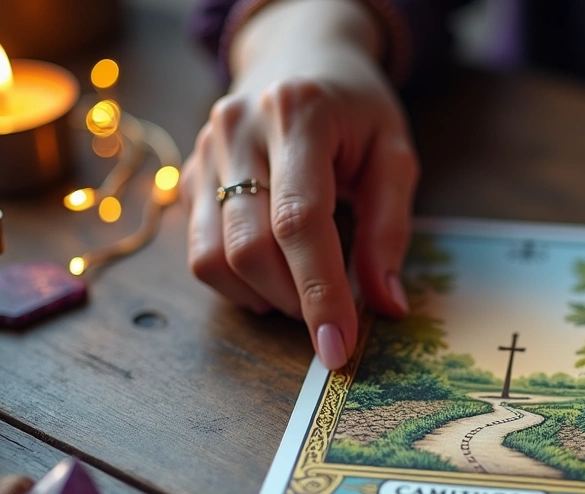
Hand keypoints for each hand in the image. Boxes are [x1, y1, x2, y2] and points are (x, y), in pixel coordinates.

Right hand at [180, 0, 416, 369]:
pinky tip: (273, 277)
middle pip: (249, 246)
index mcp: (299, 114)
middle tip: (332, 322)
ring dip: (263, 297)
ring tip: (303, 294)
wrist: (299, 54)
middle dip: (294, 303)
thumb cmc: (355, 108)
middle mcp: (238, 129)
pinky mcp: (189, 174)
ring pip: (212, 257)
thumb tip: (386, 306)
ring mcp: (205, 152)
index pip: (300, 221)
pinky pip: (197, 251)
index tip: (338, 348)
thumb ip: (391, 228)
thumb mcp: (395, 153)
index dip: (319, 292)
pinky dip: (236, 282)